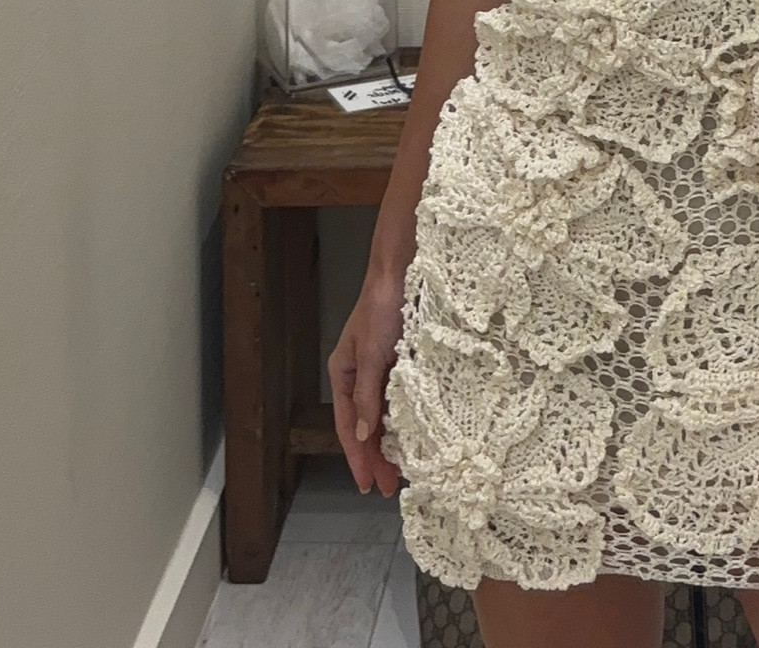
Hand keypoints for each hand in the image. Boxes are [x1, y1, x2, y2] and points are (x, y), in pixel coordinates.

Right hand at [328, 273, 407, 496]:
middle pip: (366, 425)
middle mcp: (361, 375)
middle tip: (388, 487)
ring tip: (402, 470)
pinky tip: (414, 435)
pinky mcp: (402, 361)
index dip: (358, 457)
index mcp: (344, 374)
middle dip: (375, 457)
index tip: (368, 485)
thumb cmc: (382, 307)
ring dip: (391, 442)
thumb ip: (368, 395)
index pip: (349, 426)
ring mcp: (381, 369)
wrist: (402, 270)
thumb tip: (365, 435)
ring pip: (383, 415)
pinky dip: (404, 420)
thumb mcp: (372, 354)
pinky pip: (400, 399)